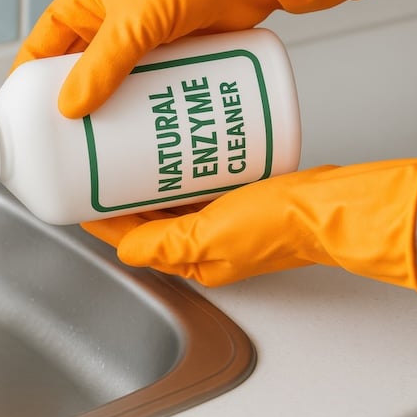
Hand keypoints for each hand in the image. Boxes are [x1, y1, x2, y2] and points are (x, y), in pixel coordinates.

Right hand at [14, 0, 367, 117]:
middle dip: (69, 116)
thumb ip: (102, 65)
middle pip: (71, 81)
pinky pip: (141, 98)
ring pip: (107, 94)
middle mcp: (102, 26)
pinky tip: (136, 145)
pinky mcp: (166, 62)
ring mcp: (135, 47)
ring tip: (102, 158)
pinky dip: (137, 120)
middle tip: (66, 152)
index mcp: (80, 5)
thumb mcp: (135, 20)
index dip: (26, 90)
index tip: (24, 128)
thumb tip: (70, 109)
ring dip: (106, 123)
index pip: (38, 53)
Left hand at [81, 160, 416, 292]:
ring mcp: (219, 223)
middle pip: (148, 220)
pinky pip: (195, 188)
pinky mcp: (236, 201)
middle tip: (102, 169)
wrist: (332, 207)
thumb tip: (122, 249)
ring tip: (129, 156)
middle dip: (123, 198)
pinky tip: (172, 155)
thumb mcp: (209, 236)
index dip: (105, 220)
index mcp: (194, 262)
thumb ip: (163, 243)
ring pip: (169, 203)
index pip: (134, 241)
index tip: (85, 197)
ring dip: (148, 183)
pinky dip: (178, 175)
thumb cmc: (282, 227)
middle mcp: (204, 245)